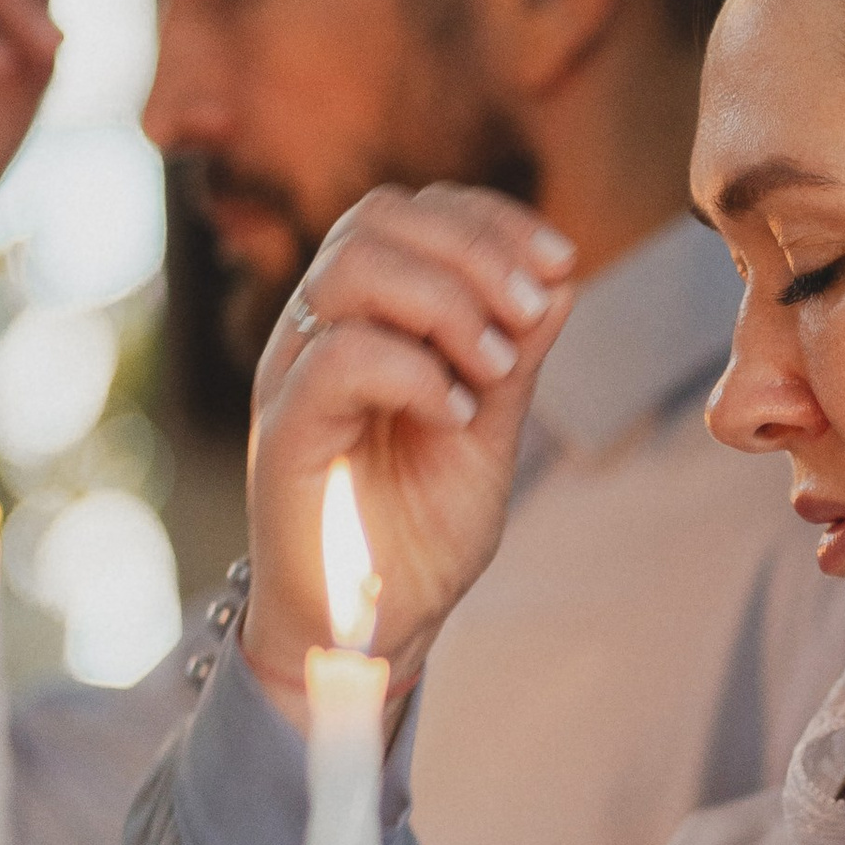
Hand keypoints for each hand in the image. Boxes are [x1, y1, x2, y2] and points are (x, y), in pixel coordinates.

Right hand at [241, 188, 574, 703]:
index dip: (489, 219)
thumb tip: (560, 274)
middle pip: (377, 217)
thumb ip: (516, 353)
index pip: (411, 212)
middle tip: (531, 316)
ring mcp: (293, 376)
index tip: (560, 262)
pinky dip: (416, 371)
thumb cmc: (418, 534)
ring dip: (446, 301)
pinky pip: (339, 355)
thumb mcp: (490, 430)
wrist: (369, 633)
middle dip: (476, 250)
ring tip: (493, 368)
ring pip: (351, 265)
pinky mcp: (284, 432)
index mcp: (364, 317)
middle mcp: (318, 331)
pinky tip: (455, 415)